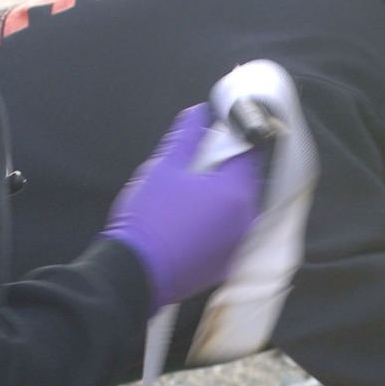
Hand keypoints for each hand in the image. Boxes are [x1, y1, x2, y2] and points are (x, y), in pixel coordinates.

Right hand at [103, 103, 262, 308]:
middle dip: (226, 168)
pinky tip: (190, 220)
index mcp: (236, 191)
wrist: (134, 273)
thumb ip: (186, 137)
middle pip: (245, 181)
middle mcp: (246, 219)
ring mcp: (238, 244)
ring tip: (189, 192)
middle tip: (197, 162)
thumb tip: (198, 112)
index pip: (250, 153)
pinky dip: (217, 222)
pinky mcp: (227, 264)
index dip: (237, 138)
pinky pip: (229, 233)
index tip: (220, 131)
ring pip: (237, 208)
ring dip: (221, 196)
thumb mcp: (163, 168)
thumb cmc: (148, 218)